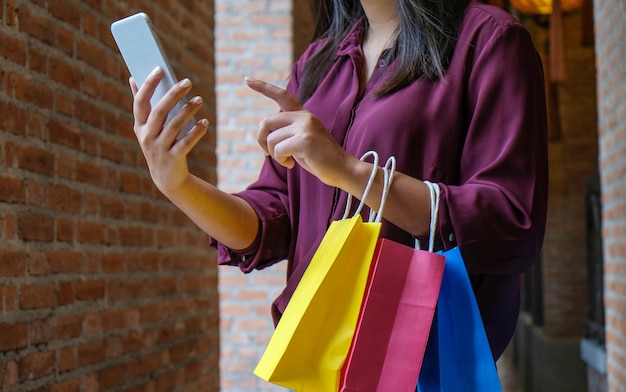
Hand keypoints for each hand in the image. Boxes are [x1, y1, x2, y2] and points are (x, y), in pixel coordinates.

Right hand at [130, 67, 207, 194]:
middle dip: (173, 94)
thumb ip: (142, 105)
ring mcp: (159, 149)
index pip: (140, 101)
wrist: (166, 178)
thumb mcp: (147, 128)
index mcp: (139, 125)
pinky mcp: (173, 159)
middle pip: (159, 111)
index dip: (148, 85)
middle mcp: (146, 136)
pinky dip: (196, 132)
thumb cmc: (158, 145)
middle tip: (188, 82)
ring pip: (174, 126)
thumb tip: (133, 78)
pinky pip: (186, 142)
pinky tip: (205, 122)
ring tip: (199, 99)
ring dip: (188, 111)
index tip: (160, 69)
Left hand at [246, 77, 352, 186]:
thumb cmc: (320, 159)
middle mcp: (304, 117)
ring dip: (274, 154)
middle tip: (268, 154)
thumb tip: (264, 133)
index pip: (282, 95)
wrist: (343, 169)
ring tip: (287, 160)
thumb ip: (287, 132)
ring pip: (271, 139)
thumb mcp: (301, 140)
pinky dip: (281, 160)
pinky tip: (291, 164)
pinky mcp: (304, 140)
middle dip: (261, 140)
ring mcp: (305, 127)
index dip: (263, 87)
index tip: (248, 79)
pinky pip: (278, 149)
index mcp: (303, 114)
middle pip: (266, 121)